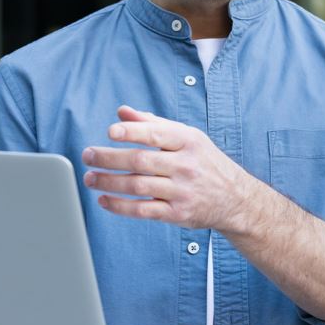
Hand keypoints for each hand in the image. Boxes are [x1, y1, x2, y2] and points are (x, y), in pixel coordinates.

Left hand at [82, 106, 257, 233]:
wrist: (236, 198)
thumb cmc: (205, 162)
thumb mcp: (188, 137)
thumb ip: (154, 123)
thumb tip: (122, 111)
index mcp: (188, 141)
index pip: (156, 134)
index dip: (131, 131)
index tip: (110, 132)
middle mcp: (186, 165)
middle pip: (140, 160)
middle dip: (109, 158)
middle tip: (88, 155)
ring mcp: (182, 191)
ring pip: (137, 185)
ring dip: (108, 182)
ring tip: (90, 178)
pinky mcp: (177, 214)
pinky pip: (143, 210)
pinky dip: (119, 206)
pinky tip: (104, 200)